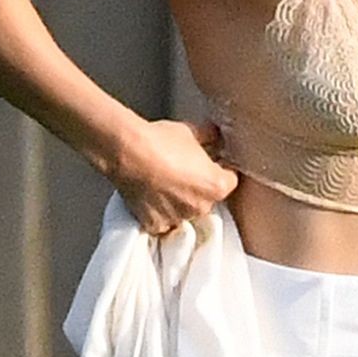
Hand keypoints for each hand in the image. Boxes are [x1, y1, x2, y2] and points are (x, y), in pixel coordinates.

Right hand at [112, 117, 238, 235]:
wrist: (127, 151)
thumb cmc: (161, 140)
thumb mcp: (191, 132)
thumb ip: (209, 137)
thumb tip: (216, 135)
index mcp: (217, 186)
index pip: (229, 180)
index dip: (220, 170)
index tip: (210, 163)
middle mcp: (202, 207)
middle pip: (207, 199)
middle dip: (198, 187)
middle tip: (182, 172)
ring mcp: (178, 218)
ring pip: (184, 211)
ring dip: (178, 201)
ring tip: (163, 182)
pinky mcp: (156, 224)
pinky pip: (162, 220)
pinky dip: (158, 211)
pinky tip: (150, 194)